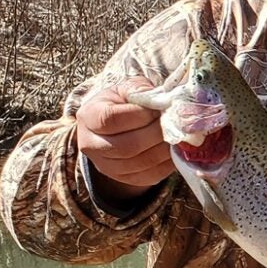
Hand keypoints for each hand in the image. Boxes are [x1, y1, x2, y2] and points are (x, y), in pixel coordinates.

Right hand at [76, 78, 173, 201]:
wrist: (116, 125)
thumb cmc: (123, 102)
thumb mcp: (128, 89)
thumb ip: (141, 91)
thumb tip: (164, 101)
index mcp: (89, 116)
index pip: (112, 119)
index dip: (141, 115)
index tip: (160, 108)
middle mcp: (91, 144)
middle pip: (127, 146)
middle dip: (158, 134)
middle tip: (175, 123)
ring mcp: (105, 165)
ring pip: (140, 163)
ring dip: (165, 149)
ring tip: (177, 135)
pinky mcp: (124, 178)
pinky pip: (150, 176)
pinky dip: (168, 163)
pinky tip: (175, 149)